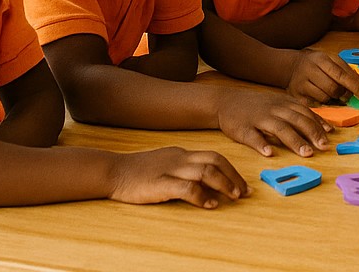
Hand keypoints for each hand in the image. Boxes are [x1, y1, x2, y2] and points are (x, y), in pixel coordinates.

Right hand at [107, 147, 246, 208]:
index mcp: (181, 153)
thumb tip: (203, 183)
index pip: (213, 156)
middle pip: (215, 160)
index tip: (242, 183)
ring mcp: (171, 170)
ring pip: (206, 171)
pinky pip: (187, 188)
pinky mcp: (161, 184)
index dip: (231, 169)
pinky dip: (202, 196)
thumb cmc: (137, 171)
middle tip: (245, 192)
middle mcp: (180, 158)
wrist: (113, 171)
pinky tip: (210, 205)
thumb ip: (182, 169)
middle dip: (234, 176)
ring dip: (224, 184)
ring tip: (234, 197)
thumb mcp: (163, 164)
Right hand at [214, 87, 330, 157]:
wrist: (227, 101)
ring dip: (294, 141)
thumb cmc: (258, 106)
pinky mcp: (243, 129)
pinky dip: (261, 144)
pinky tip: (269, 153)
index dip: (318, 125)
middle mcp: (274, 110)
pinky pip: (253, 137)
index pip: (305, 113)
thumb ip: (299, 113)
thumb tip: (324, 127)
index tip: (330, 137)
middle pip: (296, 120)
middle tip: (324, 147)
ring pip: (279, 129)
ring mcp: (259, 119)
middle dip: (312, 134)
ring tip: (306, 153)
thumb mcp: (279, 103)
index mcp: (284, 104)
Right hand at [286, 48, 358, 104]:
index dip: (355, 87)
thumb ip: (349, 72)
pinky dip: (322, 103)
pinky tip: (320, 95)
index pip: (341, 75)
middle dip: (343, 94)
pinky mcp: (296, 95)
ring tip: (329, 91)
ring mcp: (301, 83)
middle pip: (333, 89)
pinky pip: (315, 105)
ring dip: (332, 98)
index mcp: (321, 59)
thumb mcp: (333, 60)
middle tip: (345, 94)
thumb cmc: (318, 63)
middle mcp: (310, 70)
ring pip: (324, 98)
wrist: (293, 65)